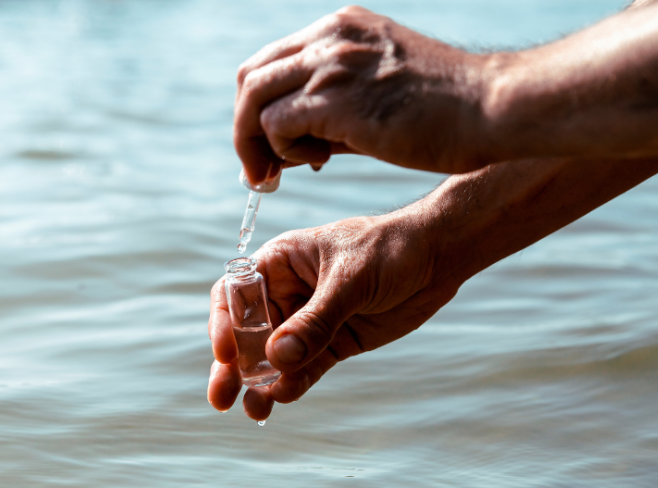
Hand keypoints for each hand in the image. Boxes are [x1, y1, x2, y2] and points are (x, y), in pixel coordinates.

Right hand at [206, 210, 460, 420]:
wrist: (437, 256)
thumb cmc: (390, 248)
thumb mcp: (350, 279)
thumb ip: (317, 320)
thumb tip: (279, 358)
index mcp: (280, 262)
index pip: (236, 294)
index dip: (224, 324)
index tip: (227, 353)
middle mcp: (288, 292)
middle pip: (249, 332)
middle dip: (234, 366)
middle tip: (220, 397)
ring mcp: (310, 320)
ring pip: (275, 357)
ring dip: (261, 383)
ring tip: (253, 409)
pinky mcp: (334, 342)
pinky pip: (306, 368)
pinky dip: (294, 383)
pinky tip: (284, 397)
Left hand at [234, 5, 489, 186]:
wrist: (493, 109)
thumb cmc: (448, 112)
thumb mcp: (380, 93)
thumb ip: (333, 109)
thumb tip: (292, 147)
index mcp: (341, 27)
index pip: (271, 61)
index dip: (259, 107)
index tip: (271, 146)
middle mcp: (330, 36)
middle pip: (250, 76)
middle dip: (245, 126)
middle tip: (259, 169)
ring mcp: (331, 62)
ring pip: (253, 99)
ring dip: (254, 144)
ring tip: (275, 175)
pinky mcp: (335, 98)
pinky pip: (275, 124)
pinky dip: (281, 150)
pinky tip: (314, 163)